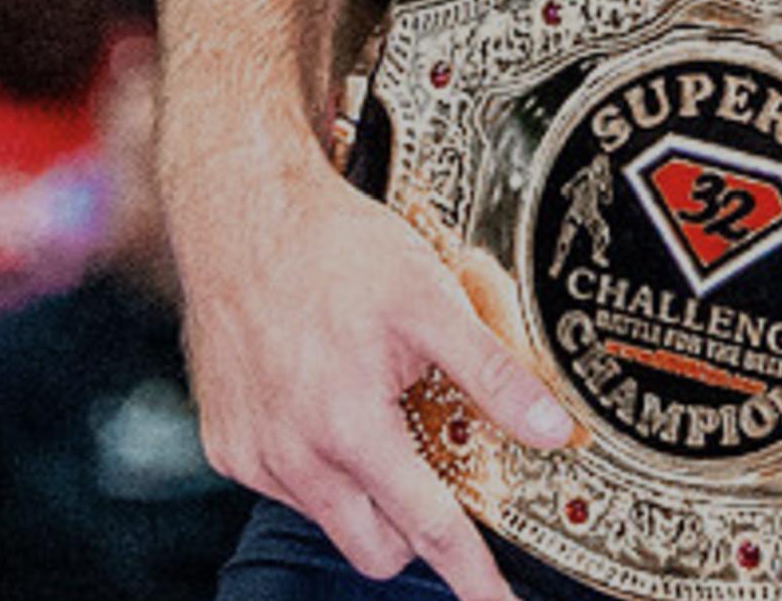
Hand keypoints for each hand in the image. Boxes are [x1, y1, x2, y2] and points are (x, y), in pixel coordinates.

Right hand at [177, 153, 572, 600]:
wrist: (245, 216)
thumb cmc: (339, 250)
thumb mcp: (432, 300)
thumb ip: (493, 373)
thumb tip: (552, 430)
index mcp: (350, 426)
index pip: (427, 528)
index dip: (470, 573)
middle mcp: (295, 455)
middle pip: (376, 545)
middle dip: (416, 527)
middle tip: (443, 474)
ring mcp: (255, 456)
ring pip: (332, 517)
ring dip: (367, 489)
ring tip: (383, 412)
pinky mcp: (228, 447)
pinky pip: (288, 485)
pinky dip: (321, 462)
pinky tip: (331, 397)